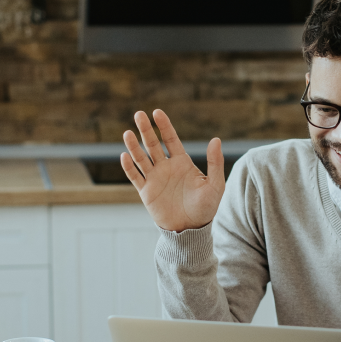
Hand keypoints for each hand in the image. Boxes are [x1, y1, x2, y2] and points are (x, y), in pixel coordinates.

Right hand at [120, 109, 225, 232]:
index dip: (164, 126)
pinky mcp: (146, 192)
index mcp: (182, 162)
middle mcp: (166, 167)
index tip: (157, 112)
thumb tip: (216, 139)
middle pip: (153, 144)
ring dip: (134, 146)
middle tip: (138, 114)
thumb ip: (215, 162)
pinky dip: (129, 167)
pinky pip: (135, 177)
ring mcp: (155, 179)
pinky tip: (125, 156)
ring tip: (127, 133)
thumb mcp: (215, 184)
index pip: (170, 139)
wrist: (191, 229)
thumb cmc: (206, 207)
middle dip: (146, 129)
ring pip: (141, 158)